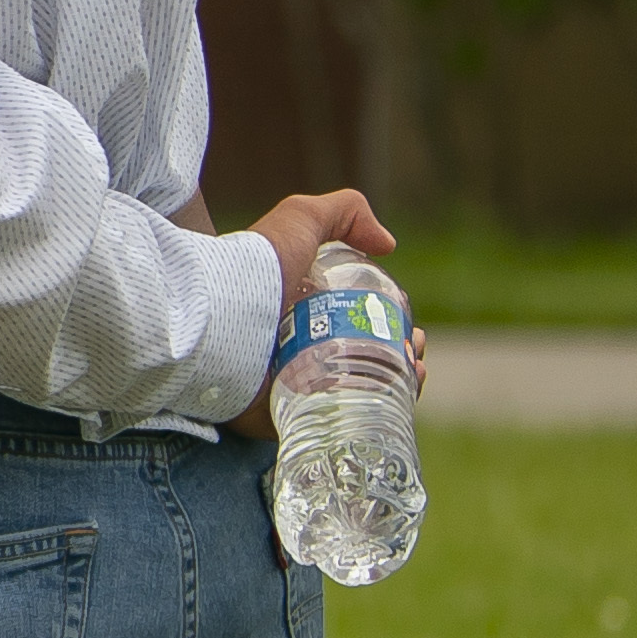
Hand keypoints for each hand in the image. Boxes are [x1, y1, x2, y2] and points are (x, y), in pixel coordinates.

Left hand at [228, 185, 423, 427]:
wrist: (219, 316)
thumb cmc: (258, 267)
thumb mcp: (299, 220)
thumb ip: (342, 212)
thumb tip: (387, 244)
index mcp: (300, 314)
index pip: (358, 329)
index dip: (395, 332)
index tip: (416, 333)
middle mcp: (294, 351)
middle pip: (363, 364)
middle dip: (402, 362)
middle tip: (416, 355)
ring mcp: (288, 387)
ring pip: (356, 395)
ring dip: (396, 389)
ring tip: (414, 375)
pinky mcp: (280, 417)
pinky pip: (332, 425)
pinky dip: (369, 418)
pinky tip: (396, 403)